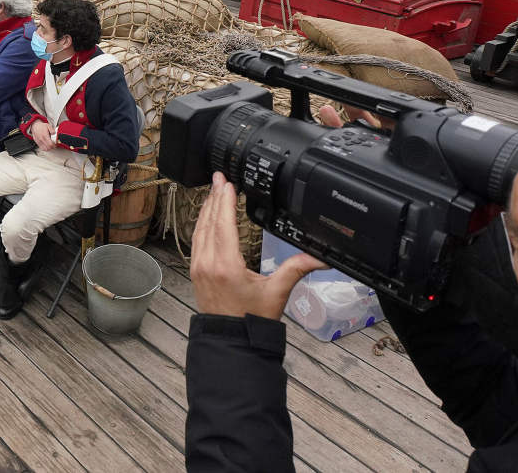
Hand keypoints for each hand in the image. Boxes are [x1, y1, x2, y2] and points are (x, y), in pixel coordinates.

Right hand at [30, 120, 54, 150]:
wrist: (35, 126)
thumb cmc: (41, 126)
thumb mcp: (48, 126)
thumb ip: (52, 130)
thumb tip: (54, 134)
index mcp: (45, 135)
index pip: (50, 144)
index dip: (54, 145)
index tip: (55, 144)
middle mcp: (41, 139)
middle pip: (48, 147)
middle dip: (52, 147)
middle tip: (54, 145)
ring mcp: (39, 141)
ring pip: (45, 149)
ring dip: (48, 148)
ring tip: (50, 146)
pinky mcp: (37, 142)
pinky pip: (41, 148)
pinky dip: (45, 148)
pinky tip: (46, 146)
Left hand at [192, 172, 325, 318]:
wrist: (231, 341)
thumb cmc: (251, 320)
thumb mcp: (277, 292)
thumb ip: (297, 269)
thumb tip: (320, 256)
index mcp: (226, 265)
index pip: (223, 223)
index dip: (225, 201)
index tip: (227, 183)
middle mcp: (208, 263)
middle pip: (209, 222)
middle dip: (215, 197)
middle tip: (219, 177)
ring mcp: (198, 267)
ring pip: (199, 229)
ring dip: (206, 209)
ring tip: (214, 191)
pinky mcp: (196, 272)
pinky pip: (196, 241)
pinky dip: (202, 224)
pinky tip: (207, 217)